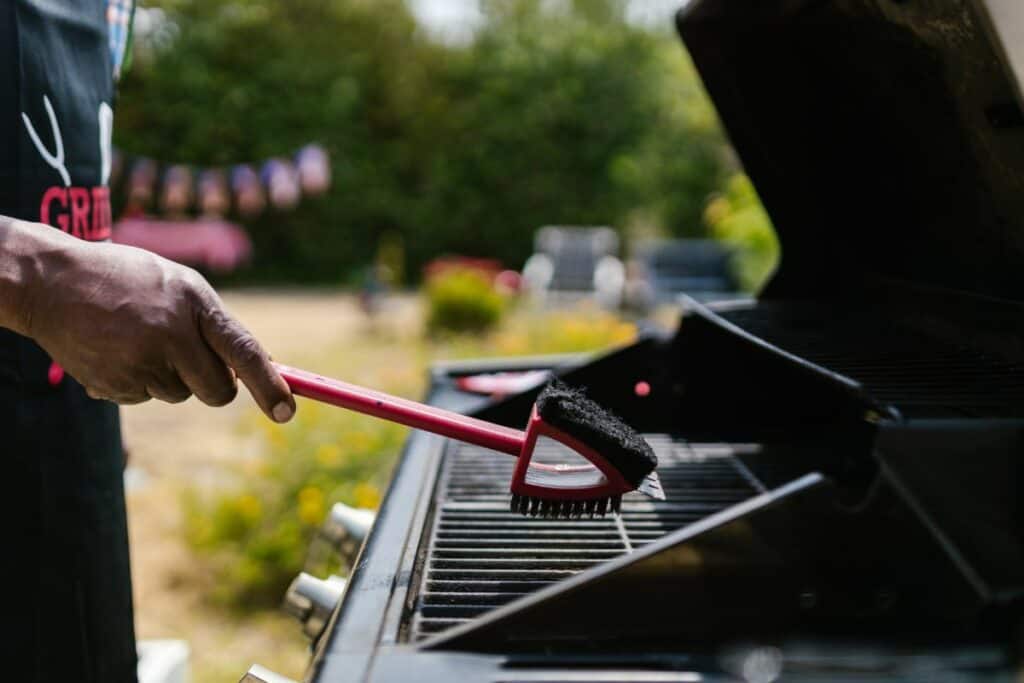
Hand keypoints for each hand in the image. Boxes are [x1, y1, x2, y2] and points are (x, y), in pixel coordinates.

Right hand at [11, 223, 294, 421]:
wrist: (51, 281)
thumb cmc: (129, 280)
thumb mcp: (179, 285)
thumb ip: (215, 324)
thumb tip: (260, 367)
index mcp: (194, 303)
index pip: (243, 351)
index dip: (269, 385)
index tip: (287, 413)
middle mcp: (170, 335)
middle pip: (217, 391)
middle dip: (214, 385)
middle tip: (189, 357)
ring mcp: (139, 363)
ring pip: (180, 393)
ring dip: (169, 376)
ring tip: (138, 337)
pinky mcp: (113, 384)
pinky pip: (145, 397)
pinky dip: (138, 380)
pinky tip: (116, 349)